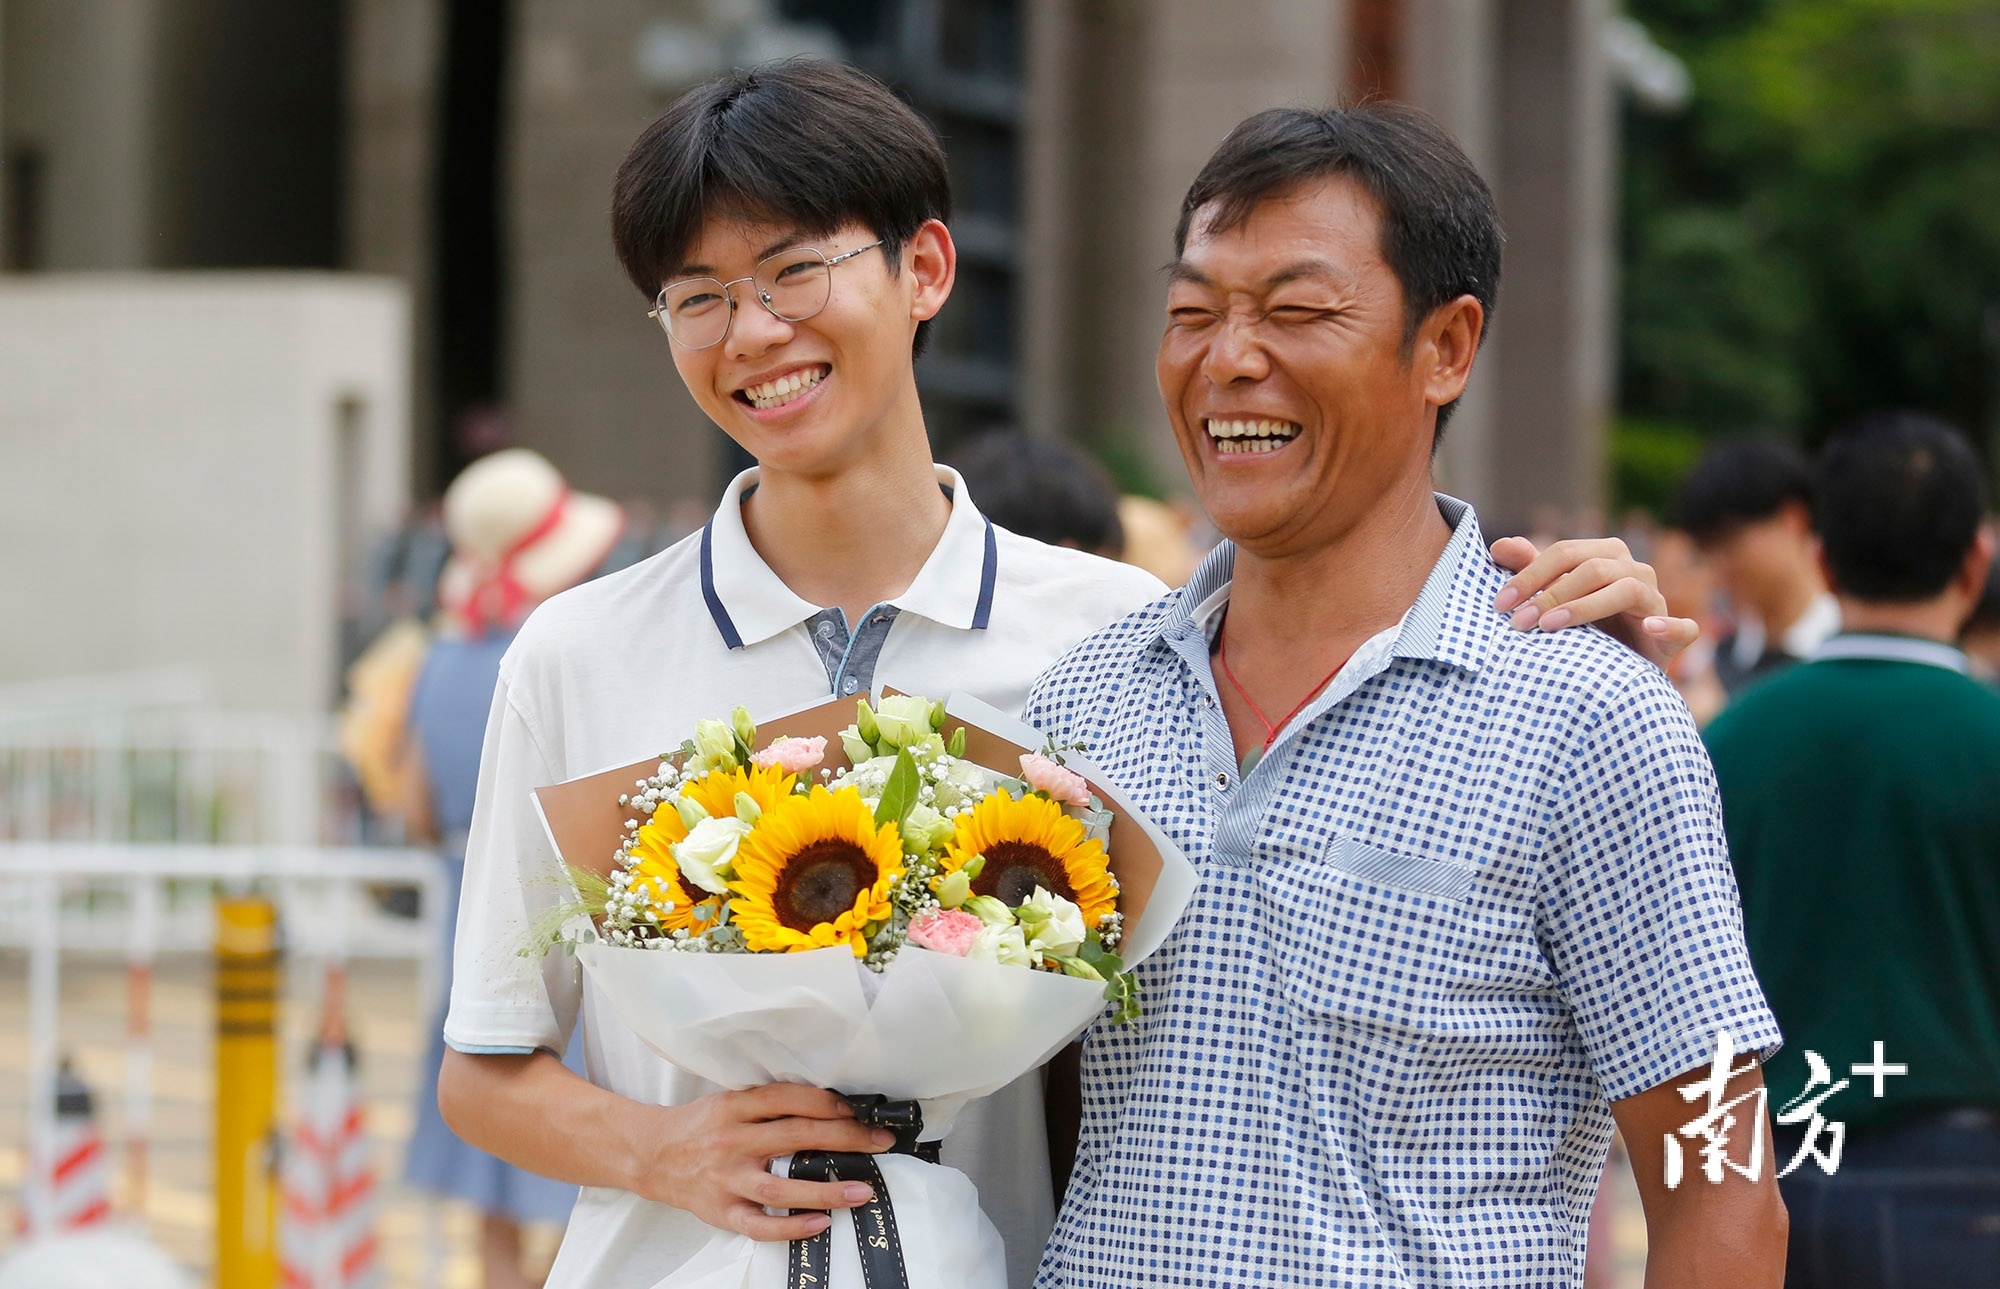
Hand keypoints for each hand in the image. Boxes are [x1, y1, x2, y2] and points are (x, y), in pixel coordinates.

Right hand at [632, 1084, 894, 1239]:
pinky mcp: (721, 1211)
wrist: (650, 1155)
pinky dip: (790, 1227)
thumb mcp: (728, 1101)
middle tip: (881, 1142)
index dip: (826, 1102)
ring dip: (826, 1190)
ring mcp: (726, 1179)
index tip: (859, 1110)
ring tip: (862, 1190)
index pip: (787, 1098)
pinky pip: (759, 1225)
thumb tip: (827, 1105)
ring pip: (781, 1187)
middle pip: (795, 1137)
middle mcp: (732, 1141)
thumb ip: (768, 1103)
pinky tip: (820, 1224)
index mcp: (734, 1107)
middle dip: (845, 1138)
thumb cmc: (699, 1126)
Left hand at [1490, 536, 1697, 667]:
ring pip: (1627, 589)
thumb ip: (1530, 571)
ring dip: (1586, 608)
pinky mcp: (1677, 634)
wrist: (1619, 671)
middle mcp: (1634, 571)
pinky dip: (1669, 626)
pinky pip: (1683, 627)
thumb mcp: (1554, 600)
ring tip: (1550, 626)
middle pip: (1592, 568)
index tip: (1500, 603)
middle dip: (1551, 593)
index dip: (1530, 574)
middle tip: (1518, 622)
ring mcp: (1657, 600)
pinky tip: (1649, 628)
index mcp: (1605, 556)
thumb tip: (1499, 546)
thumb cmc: (1583, 628)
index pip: (1564, 553)